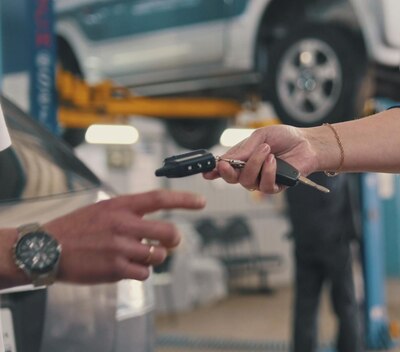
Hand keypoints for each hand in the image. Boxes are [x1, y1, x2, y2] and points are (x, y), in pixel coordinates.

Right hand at [44, 189, 204, 283]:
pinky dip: (139, 272)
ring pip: (158, 256)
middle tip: (169, 242)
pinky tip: (125, 267)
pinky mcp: (115, 268)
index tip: (202, 202)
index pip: (160, 198)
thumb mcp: (103, 209)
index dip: (184, 200)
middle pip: (169, 232)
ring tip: (137, 256)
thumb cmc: (76, 229)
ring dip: (153, 258)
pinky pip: (143, 273)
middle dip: (173, 240)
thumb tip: (156, 226)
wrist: (45, 249)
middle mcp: (123, 224)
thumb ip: (129, 213)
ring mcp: (119, 247)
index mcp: (121, 206)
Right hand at [204, 125, 317, 192]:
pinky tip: (274, 161)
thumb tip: (226, 158)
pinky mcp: (275, 187)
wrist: (307, 143)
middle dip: (227, 172)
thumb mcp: (261, 135)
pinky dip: (268, 172)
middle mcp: (251, 171)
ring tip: (266, 150)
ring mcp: (262, 180)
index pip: (225, 167)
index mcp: (244, 158)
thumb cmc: (284, 137)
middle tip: (228, 163)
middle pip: (232, 179)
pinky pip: (265, 187)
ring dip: (255, 165)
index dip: (214, 170)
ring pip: (247, 182)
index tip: (207, 171)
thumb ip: (244, 147)